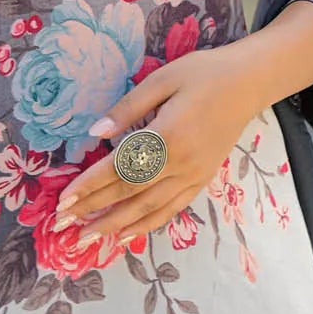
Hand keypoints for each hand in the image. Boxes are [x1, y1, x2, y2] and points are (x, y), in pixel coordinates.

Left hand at [51, 46, 258, 248]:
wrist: (249, 83)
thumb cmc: (204, 74)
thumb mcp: (162, 79)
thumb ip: (127, 108)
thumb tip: (95, 133)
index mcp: (166, 135)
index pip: (119, 167)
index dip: (90, 185)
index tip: (64, 200)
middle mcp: (180, 162)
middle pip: (129, 192)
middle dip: (94, 209)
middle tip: (63, 224)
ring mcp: (193, 175)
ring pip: (149, 207)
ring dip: (116, 225)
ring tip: (88, 239)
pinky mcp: (203, 179)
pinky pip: (172, 208)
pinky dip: (148, 224)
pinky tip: (127, 234)